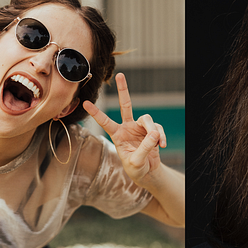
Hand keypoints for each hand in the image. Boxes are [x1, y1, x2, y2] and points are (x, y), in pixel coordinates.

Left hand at [83, 72, 166, 186]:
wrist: (148, 172)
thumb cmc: (136, 168)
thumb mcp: (136, 161)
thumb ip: (144, 148)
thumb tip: (154, 133)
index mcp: (117, 135)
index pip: (105, 122)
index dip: (96, 113)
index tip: (85, 103)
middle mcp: (127, 127)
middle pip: (126, 105)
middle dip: (123, 90)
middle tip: (120, 75)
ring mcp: (139, 128)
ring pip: (147, 119)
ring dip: (154, 131)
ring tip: (158, 143)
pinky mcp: (152, 131)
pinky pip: (158, 128)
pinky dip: (161, 137)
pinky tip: (162, 146)